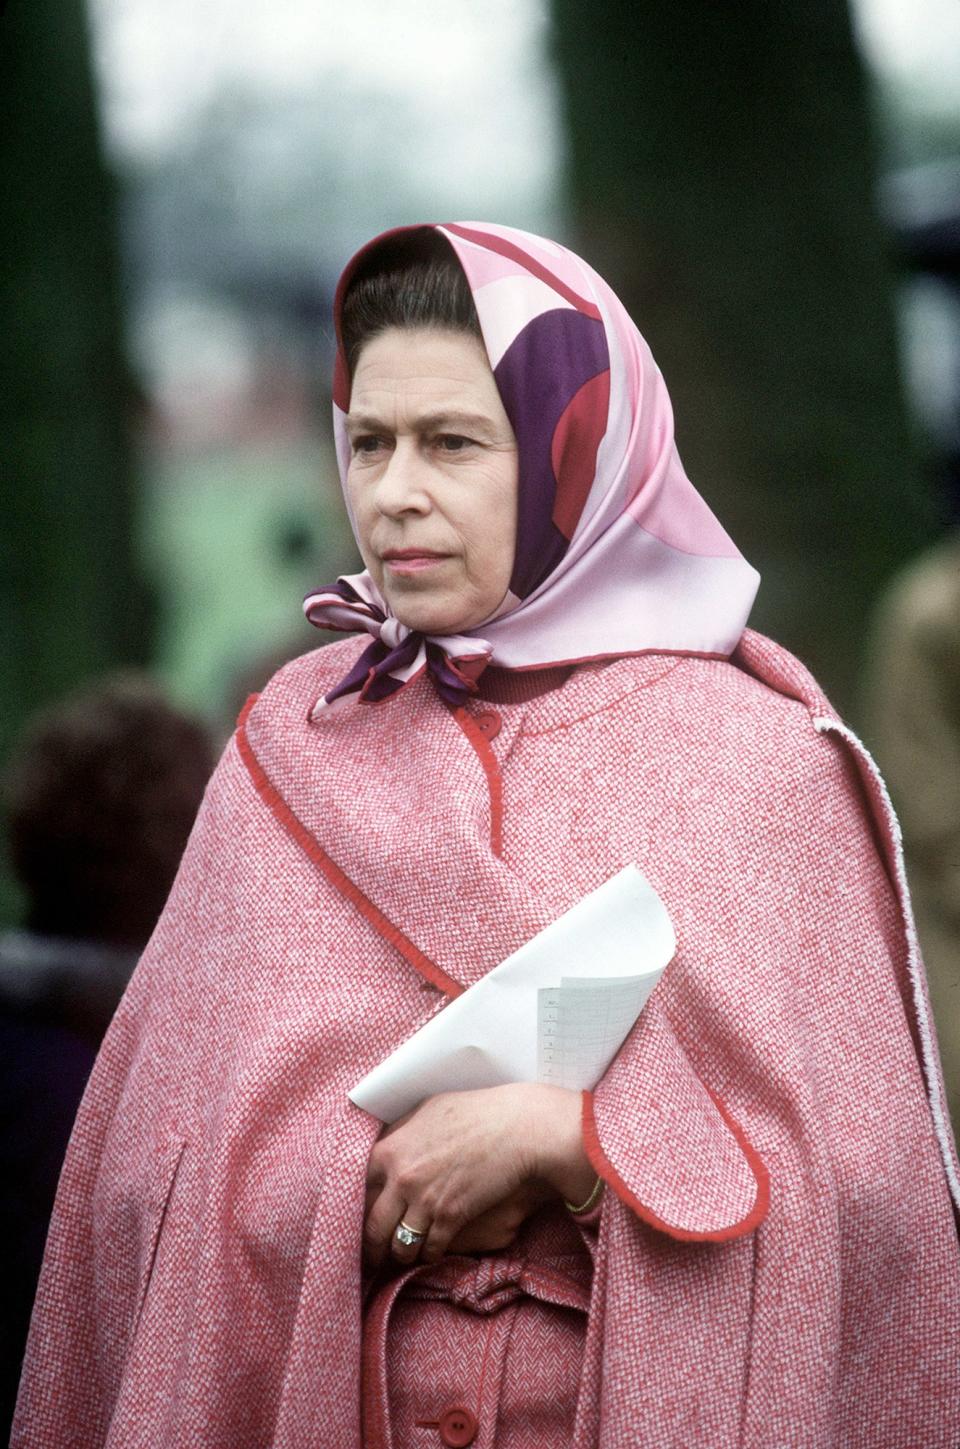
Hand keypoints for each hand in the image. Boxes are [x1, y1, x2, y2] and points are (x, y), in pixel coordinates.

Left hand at [363, 1083, 593, 1267]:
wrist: (516, 1127)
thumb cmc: (474, 1112)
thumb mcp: (428, 1110)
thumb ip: (400, 1131)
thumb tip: (386, 1144)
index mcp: (390, 1150)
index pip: (356, 1189)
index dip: (354, 1208)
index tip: (356, 1219)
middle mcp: (401, 1178)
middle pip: (372, 1226)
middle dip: (370, 1247)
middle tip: (370, 1257)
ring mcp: (425, 1201)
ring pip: (399, 1245)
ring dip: (399, 1255)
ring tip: (401, 1258)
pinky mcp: (451, 1217)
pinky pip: (429, 1249)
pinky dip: (428, 1255)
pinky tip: (431, 1253)